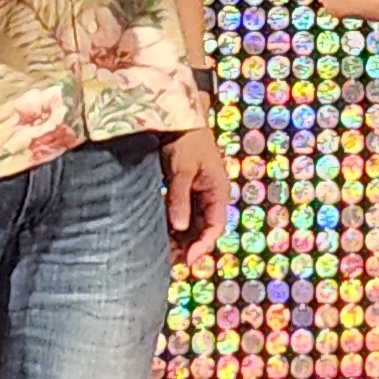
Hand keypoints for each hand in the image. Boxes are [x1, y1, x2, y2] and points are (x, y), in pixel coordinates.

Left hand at [162, 112, 230, 262]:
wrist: (178, 120)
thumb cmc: (185, 142)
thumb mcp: (181, 169)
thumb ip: (180, 198)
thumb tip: (180, 227)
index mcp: (218, 191)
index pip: (215, 226)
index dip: (203, 245)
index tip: (187, 258)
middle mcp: (211, 197)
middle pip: (204, 230)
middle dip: (189, 246)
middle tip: (169, 259)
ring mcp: (199, 195)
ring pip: (193, 226)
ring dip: (180, 239)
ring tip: (162, 251)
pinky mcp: (186, 193)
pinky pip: (184, 217)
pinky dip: (174, 228)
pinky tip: (160, 235)